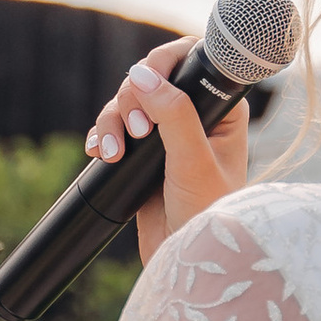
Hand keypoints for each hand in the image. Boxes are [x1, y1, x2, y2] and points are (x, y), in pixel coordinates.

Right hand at [83, 36, 247, 261]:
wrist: (186, 260)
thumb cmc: (206, 215)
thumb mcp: (193, 161)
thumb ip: (173, 114)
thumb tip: (142, 74)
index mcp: (220, 109)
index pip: (189, 61)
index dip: (162, 62)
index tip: (145, 81)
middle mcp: (194, 115)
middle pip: (148, 78)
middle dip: (131, 99)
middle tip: (137, 131)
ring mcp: (165, 135)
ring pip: (125, 103)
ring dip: (112, 122)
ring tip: (114, 153)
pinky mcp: (140, 154)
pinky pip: (112, 129)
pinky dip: (102, 137)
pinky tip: (100, 153)